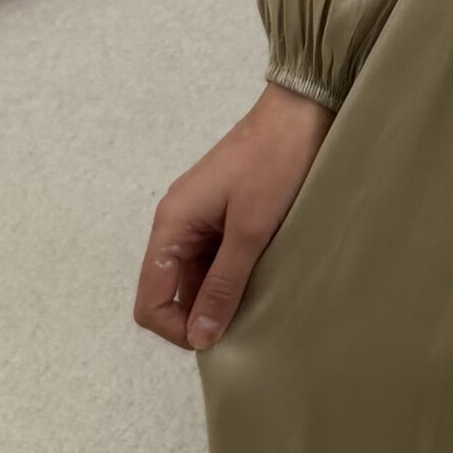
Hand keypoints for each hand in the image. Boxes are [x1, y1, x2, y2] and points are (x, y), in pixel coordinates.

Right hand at [133, 81, 333, 351]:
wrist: (302, 113)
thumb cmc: (276, 164)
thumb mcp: (251, 232)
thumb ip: (223, 285)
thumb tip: (200, 337)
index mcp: (171, 225)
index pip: (150, 301)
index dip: (178, 329)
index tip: (219, 340)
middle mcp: (176, 224)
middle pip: (169, 292)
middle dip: (198, 316)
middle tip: (243, 327)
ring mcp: (199, 219)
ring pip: (194, 278)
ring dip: (218, 297)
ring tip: (257, 306)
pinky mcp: (223, 215)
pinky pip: (214, 260)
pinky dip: (232, 277)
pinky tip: (262, 282)